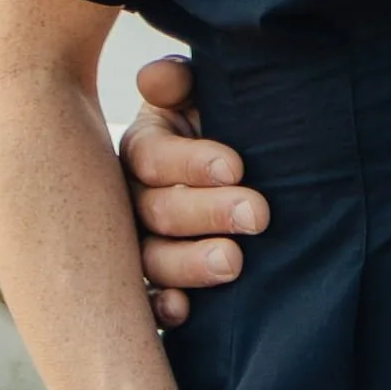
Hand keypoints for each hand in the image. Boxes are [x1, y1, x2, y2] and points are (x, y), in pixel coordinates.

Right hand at [121, 54, 268, 329]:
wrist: (257, 164)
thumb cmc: (229, 124)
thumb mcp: (208, 95)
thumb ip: (182, 83)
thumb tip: (156, 79)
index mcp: (143, 148)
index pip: (151, 157)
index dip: (190, 162)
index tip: (236, 167)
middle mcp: (132, 199)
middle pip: (154, 211)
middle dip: (208, 212)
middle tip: (257, 215)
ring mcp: (141, 245)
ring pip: (150, 259)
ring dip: (189, 264)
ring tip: (233, 262)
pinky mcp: (159, 284)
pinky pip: (148, 303)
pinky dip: (163, 307)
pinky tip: (183, 311)